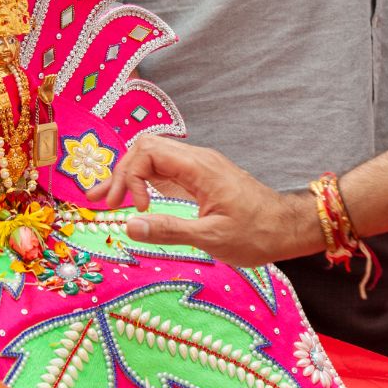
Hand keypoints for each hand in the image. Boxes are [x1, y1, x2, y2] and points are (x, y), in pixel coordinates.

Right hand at [89, 139, 318, 266]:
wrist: (287, 229)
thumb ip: (170, 230)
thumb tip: (129, 225)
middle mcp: (196, 160)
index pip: (148, 151)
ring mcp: (197, 168)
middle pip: (145, 149)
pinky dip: (142, 183)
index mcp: (199, 167)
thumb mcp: (212, 238)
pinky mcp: (198, 180)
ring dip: (127, 176)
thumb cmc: (258, 233)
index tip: (134, 209)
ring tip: (100, 198)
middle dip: (120, 173)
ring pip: (152, 159)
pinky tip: (127, 199)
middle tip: (105, 203)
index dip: (131, 177)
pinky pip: (164, 172)